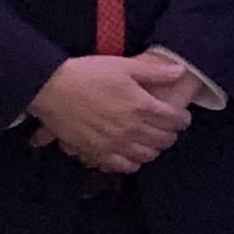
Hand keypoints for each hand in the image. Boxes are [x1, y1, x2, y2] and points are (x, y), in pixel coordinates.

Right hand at [28, 52, 190, 173]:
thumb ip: (154, 71)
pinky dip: (132, 163)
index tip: (182, 117)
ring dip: (154, 149)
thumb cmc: (87, 73)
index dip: (182, 119)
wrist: (51, 88)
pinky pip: (123, 167)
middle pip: (164, 140)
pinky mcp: (97, 153)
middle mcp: (132, 129)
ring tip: (151, 141)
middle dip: (170, 134)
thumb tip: (180, 71)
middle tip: (168, 129)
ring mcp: (115, 144)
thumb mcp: (123, 66)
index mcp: (142, 106)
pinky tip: (131, 155)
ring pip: (147, 156)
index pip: (175, 120)